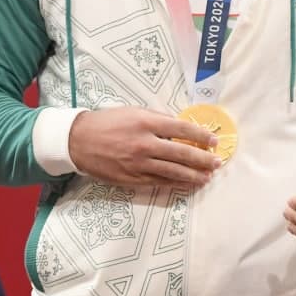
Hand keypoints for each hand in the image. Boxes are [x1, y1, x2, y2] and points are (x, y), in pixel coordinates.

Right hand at [68, 108, 220, 187]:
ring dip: (194, 175)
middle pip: (182, 153)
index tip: (214, 140)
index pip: (182, 129)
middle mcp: (145, 144)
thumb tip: (180, 127)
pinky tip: (187, 183)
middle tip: (217, 162)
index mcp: (146, 122)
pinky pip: (160, 182)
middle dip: (203, 159)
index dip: (201, 135)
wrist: (79, 141)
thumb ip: (157, 119)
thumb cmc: (107, 122)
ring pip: (174, 172)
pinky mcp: (133, 179)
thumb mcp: (133, 112)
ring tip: (207, 177)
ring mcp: (139, 164)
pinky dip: (176, 183)